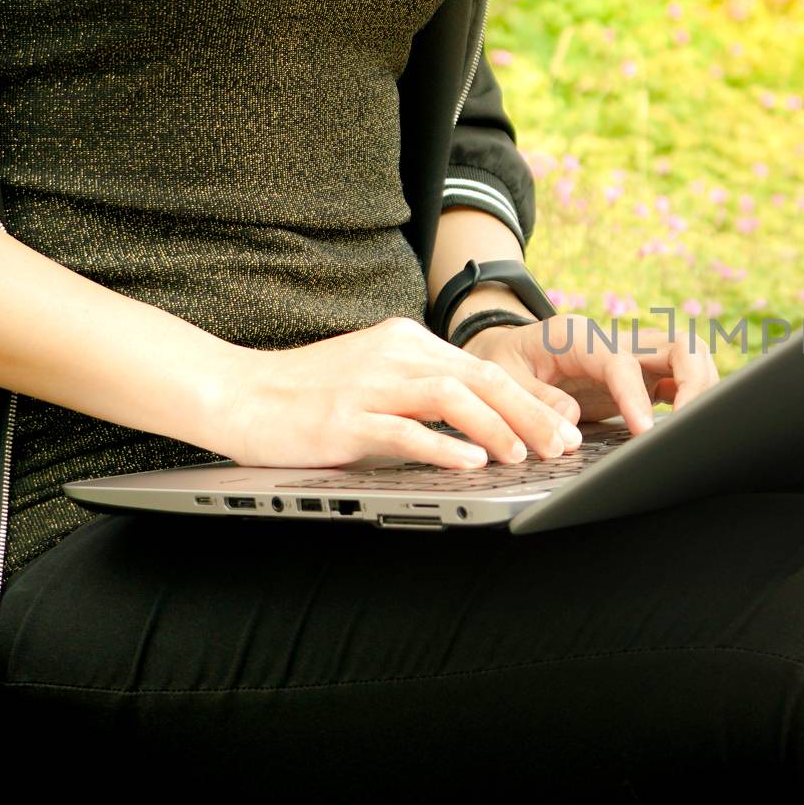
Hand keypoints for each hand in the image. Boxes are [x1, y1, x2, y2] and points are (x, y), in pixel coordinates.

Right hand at [207, 317, 584, 469]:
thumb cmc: (309, 394)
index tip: (566, 424)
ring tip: (525, 455)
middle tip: (565, 444)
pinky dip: (444, 445)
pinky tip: (472, 461)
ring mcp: (371, 385)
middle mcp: (396, 355)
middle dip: (530, 413)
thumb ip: (425, 393)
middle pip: (481, 378)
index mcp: (408, 342)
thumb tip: (482, 424)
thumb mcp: (378, 379)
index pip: (485, 367)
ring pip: (451, 397)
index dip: (532, 397)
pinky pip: (405, 430)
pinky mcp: (345, 418)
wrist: (237, 392)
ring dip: (496, 427)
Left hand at [465, 313, 720, 434]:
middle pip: (677, 343)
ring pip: (689, 356)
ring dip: (702, 386)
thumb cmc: (502, 364)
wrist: (506, 353)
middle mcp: (614, 340)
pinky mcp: (642, 378)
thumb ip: (535, 400)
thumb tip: (570, 426)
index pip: (621, 360)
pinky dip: (694, 398)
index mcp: (577, 335)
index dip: (636, 395)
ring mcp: (633, 357)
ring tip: (696, 426)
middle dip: (695, 380)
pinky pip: (681, 379)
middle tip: (691, 423)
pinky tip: (689, 425)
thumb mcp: (501, 379)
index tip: (644, 431)